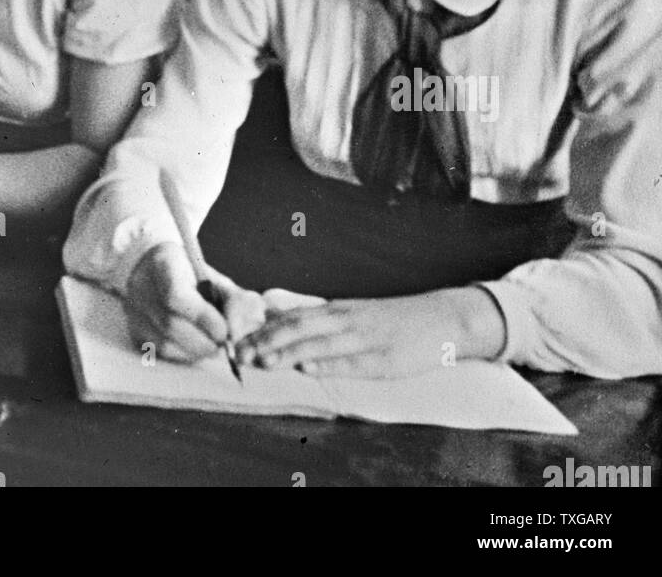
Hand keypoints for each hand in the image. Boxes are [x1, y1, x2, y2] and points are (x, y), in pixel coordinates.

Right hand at [124, 242, 266, 362]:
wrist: (150, 267)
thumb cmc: (187, 272)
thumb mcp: (211, 275)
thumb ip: (234, 297)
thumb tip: (257, 319)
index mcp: (163, 263)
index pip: (176, 295)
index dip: (202, 317)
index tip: (225, 330)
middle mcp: (141, 287)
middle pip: (171, 324)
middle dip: (204, 340)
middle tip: (225, 344)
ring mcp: (134, 311)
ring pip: (165, 343)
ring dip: (195, 350)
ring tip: (212, 344)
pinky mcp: (134, 331)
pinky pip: (160, 351)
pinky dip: (183, 354)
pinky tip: (194, 345)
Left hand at [237, 288, 505, 378]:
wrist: (440, 318)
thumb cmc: (392, 319)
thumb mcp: (353, 313)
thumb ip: (320, 318)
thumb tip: (279, 320)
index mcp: (339, 310)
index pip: (293, 319)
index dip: (264, 331)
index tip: (237, 343)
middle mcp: (347, 320)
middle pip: (300, 328)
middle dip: (267, 343)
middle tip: (240, 355)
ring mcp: (366, 339)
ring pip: (320, 344)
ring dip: (289, 353)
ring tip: (264, 362)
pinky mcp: (384, 359)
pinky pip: (352, 362)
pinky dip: (327, 365)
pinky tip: (308, 368)